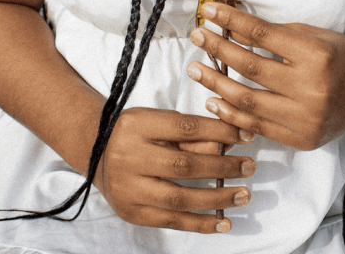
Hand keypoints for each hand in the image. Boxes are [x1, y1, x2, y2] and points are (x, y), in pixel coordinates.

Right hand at [96, 106, 256, 232]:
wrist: (95, 151)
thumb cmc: (135, 132)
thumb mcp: (158, 120)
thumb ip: (190, 132)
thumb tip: (228, 144)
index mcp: (138, 124)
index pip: (185, 127)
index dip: (219, 132)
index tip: (245, 135)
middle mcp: (129, 156)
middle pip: (184, 165)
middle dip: (222, 168)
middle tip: (249, 168)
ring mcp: (128, 188)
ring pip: (179, 198)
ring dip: (216, 199)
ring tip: (242, 195)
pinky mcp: (132, 213)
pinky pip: (170, 221)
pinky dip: (199, 224)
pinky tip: (222, 222)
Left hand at [186, 3, 344, 150]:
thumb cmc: (342, 57)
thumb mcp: (313, 35)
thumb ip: (273, 34)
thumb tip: (231, 25)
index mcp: (315, 55)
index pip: (261, 34)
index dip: (230, 21)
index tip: (207, 10)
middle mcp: (310, 89)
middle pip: (249, 67)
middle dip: (216, 48)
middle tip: (195, 36)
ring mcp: (305, 118)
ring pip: (246, 101)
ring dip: (215, 82)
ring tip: (194, 68)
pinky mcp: (302, 139)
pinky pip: (257, 127)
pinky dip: (231, 114)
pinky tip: (213, 99)